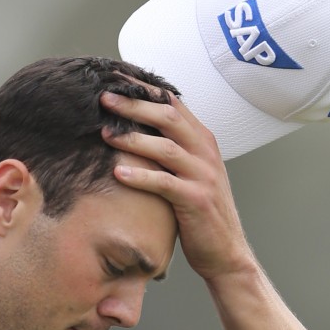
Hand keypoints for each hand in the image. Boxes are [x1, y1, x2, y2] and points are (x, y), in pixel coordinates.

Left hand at [100, 88, 254, 281]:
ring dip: (133, 139)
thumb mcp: (190, 171)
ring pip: (166, 148)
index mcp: (203, 140)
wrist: (226, 251)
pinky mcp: (196, 200)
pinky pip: (164, 183)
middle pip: (168, 117)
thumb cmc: (200, 211)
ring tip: (105, 134)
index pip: (173, 103)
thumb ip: (172, 147)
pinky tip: (117, 173)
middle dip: (134, 105)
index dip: (144, 89)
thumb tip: (135, 126)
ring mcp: (203, 176)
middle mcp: (205, 153)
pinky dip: (140, 176)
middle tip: (104, 98)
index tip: (115, 79)